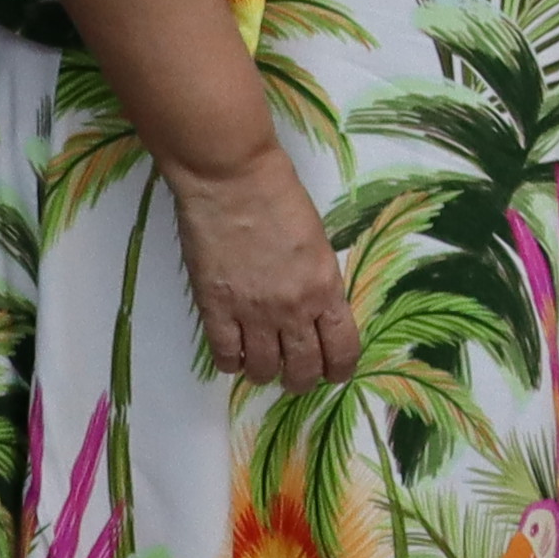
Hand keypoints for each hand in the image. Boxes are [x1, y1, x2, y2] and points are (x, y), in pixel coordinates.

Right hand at [169, 145, 362, 391]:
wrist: (232, 178)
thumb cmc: (279, 196)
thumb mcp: (317, 241)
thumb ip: (318, 281)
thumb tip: (314, 310)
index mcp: (325, 288)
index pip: (343, 349)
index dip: (340, 369)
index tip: (334, 372)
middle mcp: (293, 309)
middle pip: (304, 370)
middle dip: (303, 379)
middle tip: (296, 373)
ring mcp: (252, 312)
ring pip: (264, 371)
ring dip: (266, 373)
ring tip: (263, 363)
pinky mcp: (215, 309)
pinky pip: (226, 357)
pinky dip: (232, 362)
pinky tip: (235, 351)